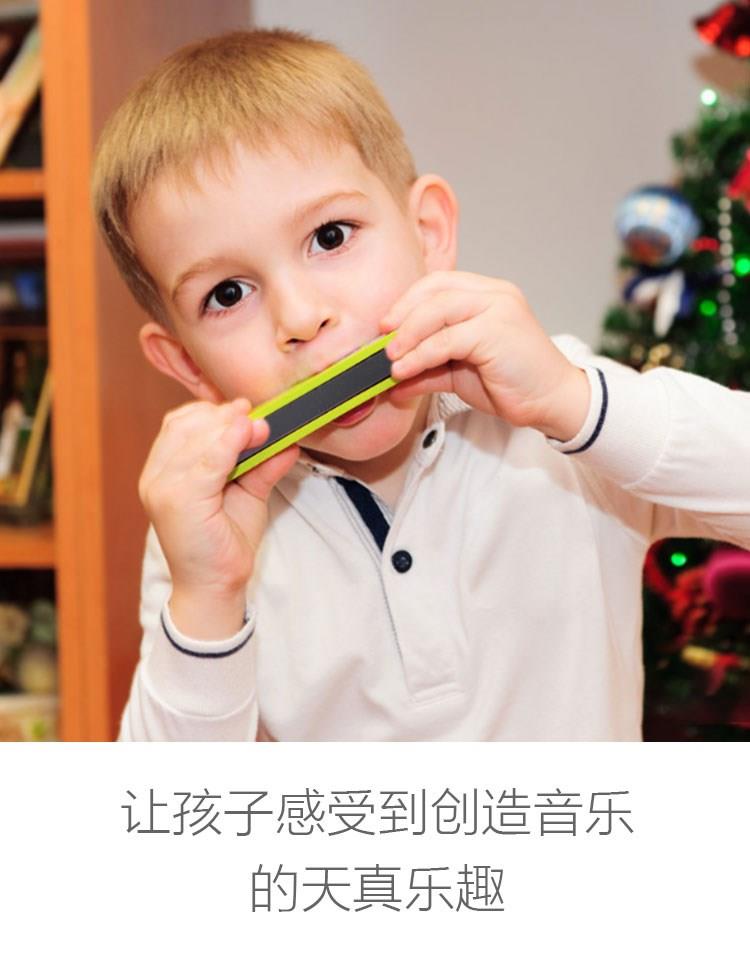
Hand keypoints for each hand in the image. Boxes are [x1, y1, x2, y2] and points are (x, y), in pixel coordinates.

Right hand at [139, 397, 298, 637]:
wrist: (215, 586)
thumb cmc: (226, 542)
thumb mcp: (247, 493)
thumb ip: (262, 464)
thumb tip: (288, 438)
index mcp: (163, 471)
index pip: (179, 424)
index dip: (213, 412)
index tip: (246, 409)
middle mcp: (155, 477)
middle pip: (187, 426)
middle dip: (225, 416)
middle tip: (258, 416)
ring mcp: (162, 488)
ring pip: (196, 438)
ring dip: (231, 427)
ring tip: (261, 427)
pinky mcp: (178, 501)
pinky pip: (206, 462)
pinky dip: (230, 444)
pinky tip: (252, 435)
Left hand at [379, 271, 589, 440]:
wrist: (552, 401)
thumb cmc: (511, 384)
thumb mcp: (460, 372)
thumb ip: (428, 368)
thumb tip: (392, 378)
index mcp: (487, 295)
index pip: (438, 283)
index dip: (407, 302)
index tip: (386, 326)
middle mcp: (494, 294)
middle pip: (435, 290)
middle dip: (402, 315)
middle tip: (383, 342)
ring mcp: (498, 308)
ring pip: (438, 310)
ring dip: (407, 336)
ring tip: (390, 360)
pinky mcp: (496, 330)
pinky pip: (447, 338)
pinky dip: (421, 354)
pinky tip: (406, 370)